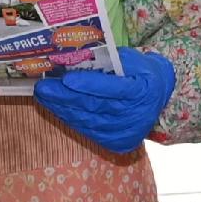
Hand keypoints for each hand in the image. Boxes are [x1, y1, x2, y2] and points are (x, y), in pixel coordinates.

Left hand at [32, 48, 179, 155]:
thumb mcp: (130, 59)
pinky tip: (56, 108)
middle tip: (42, 87)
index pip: (114, 89)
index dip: (89, 85)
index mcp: (144, 90)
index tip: (66, 79)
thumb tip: (72, 58)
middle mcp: (136, 115)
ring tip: (44, 96)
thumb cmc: (139, 72)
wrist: (157, 97)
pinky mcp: (116, 143)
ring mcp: (126, 132)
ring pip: (87, 120)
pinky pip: (87, 130)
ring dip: (61, 108)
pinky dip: (70, 118)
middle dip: (64, 96)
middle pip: (94, 106)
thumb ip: (106, 60)